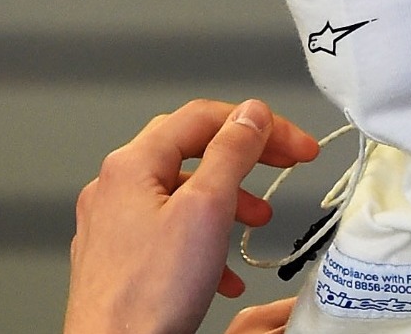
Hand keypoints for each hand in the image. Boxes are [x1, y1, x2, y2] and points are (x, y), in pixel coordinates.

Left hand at [64, 99, 318, 333]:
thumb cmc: (148, 295)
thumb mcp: (207, 210)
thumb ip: (232, 153)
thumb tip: (251, 114)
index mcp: (133, 165)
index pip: (204, 117)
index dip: (259, 124)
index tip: (294, 144)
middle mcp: (117, 188)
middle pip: (194, 149)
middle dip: (247, 158)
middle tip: (286, 163)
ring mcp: (115, 223)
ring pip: (185, 192)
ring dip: (231, 199)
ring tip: (259, 220)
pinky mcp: (121, 257)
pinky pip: (172, 231)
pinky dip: (208, 239)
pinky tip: (226, 268)